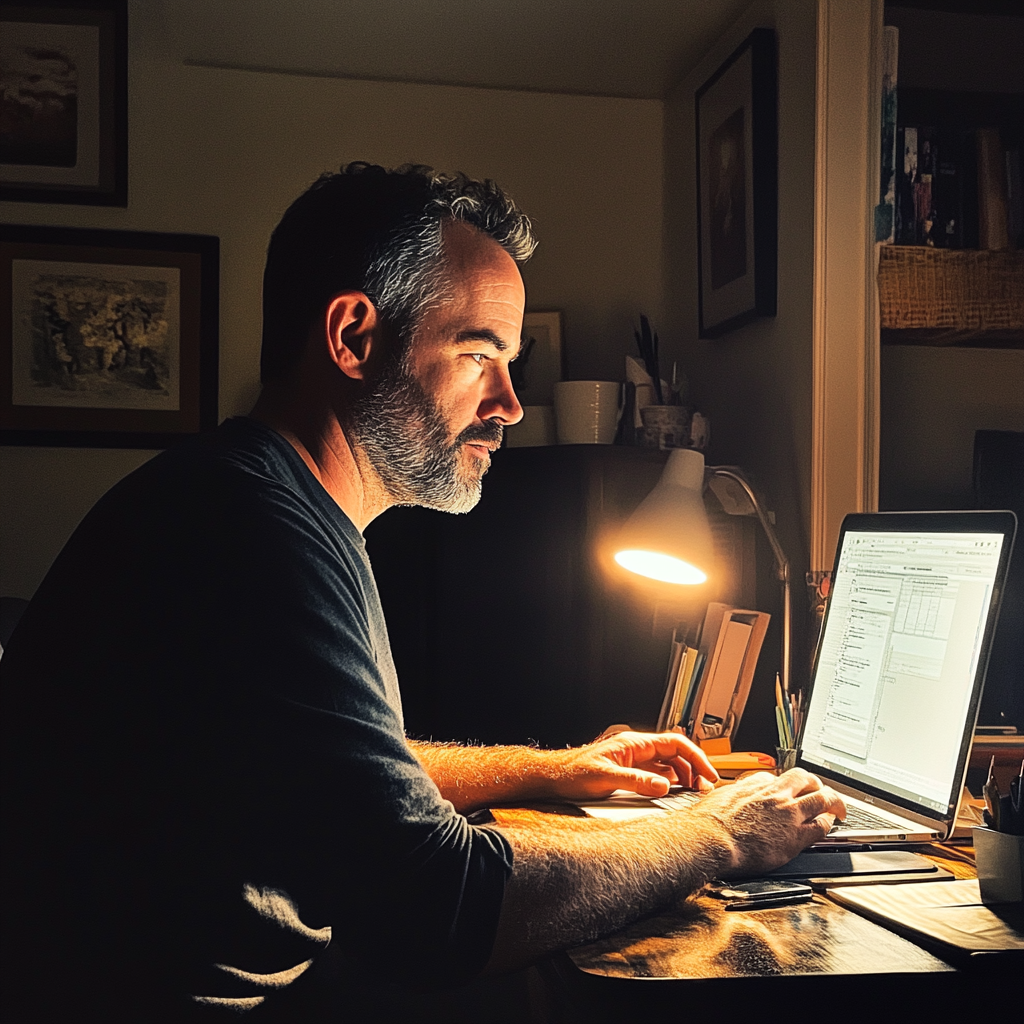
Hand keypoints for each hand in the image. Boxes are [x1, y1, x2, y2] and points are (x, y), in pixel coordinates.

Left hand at [543, 730, 719, 800]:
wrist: (554, 777)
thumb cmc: (572, 773)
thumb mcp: (606, 779)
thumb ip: (636, 781)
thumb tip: (663, 786)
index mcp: (634, 743)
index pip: (675, 743)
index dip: (696, 757)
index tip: (708, 774)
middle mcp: (636, 748)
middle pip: (675, 752)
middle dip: (693, 768)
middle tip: (704, 788)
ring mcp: (632, 758)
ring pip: (667, 762)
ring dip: (683, 774)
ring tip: (694, 791)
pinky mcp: (628, 770)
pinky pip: (656, 772)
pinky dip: (670, 780)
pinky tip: (673, 792)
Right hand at [686, 768, 846, 876]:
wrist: (711, 839)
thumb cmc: (708, 823)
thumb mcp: (717, 797)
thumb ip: (729, 796)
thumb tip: (725, 798)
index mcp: (755, 784)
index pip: (777, 778)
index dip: (784, 785)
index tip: (785, 791)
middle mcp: (775, 794)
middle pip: (805, 779)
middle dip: (815, 783)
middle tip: (819, 790)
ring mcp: (788, 813)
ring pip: (822, 798)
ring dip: (833, 801)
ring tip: (838, 806)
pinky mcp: (795, 836)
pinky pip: (821, 826)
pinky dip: (828, 824)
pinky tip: (830, 825)